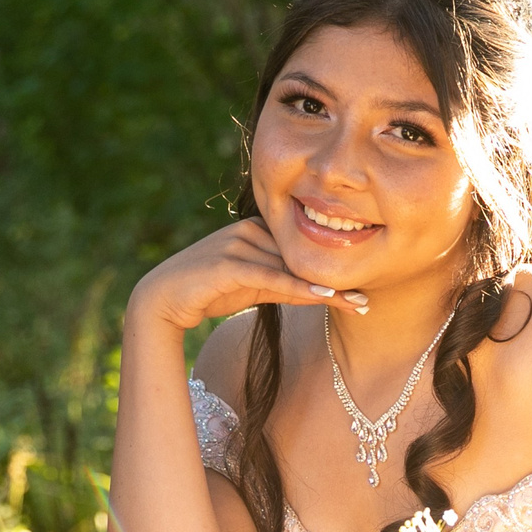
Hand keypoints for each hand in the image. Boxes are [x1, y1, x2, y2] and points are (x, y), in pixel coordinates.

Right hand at [128, 219, 357, 333]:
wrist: (162, 300)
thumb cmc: (209, 291)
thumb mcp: (255, 286)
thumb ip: (286, 283)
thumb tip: (324, 290)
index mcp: (258, 228)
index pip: (303, 248)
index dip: (333, 266)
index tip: (365, 285)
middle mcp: (249, 229)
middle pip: (301, 256)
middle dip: (336, 278)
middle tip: (369, 299)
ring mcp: (237, 243)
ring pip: (291, 267)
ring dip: (326, 287)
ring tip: (358, 304)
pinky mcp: (227, 263)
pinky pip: (271, 276)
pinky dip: (299, 287)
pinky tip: (325, 296)